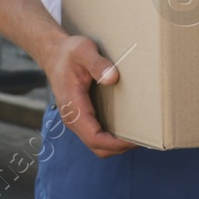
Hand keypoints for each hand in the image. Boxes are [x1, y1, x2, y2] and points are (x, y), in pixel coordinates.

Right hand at [38, 33, 136, 157]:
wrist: (53, 54)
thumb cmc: (69, 52)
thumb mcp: (83, 50)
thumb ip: (97, 63)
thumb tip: (112, 78)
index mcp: (73, 106)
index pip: (94, 137)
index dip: (115, 143)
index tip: (135, 140)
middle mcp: (73, 118)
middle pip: (97, 147)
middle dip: (119, 147)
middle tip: (144, 139)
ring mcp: (76, 119)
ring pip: (96, 144)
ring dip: (116, 144)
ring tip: (139, 135)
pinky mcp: (80, 116)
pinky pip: (96, 134)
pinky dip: (111, 137)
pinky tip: (127, 127)